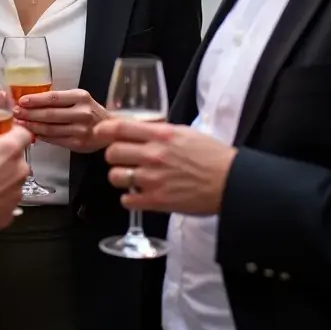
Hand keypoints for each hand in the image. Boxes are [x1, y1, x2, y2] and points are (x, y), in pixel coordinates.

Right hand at [0, 117, 30, 232]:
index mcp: (10, 148)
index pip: (24, 134)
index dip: (15, 133)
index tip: (4, 135)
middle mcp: (19, 169)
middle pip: (18, 159)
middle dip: (5, 159)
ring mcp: (17, 192)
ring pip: (14, 181)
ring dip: (3, 180)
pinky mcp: (11, 212)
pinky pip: (7, 201)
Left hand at [14, 89, 107, 152]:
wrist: (109, 129)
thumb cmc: (91, 111)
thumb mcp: (79, 99)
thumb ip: (61, 100)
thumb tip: (33, 101)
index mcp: (81, 97)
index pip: (53, 98)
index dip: (35, 100)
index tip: (22, 101)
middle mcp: (82, 112)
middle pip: (49, 114)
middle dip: (29, 113)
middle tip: (16, 112)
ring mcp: (80, 129)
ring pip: (50, 128)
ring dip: (32, 126)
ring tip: (20, 123)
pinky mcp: (78, 144)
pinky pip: (54, 139)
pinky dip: (42, 136)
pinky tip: (33, 132)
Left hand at [94, 117, 235, 215]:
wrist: (231, 182)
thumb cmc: (212, 156)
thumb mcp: (185, 133)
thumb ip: (160, 132)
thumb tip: (141, 130)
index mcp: (160, 134)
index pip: (120, 128)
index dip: (103, 131)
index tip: (99, 134)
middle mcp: (153, 154)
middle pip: (112, 153)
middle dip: (114, 156)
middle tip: (122, 160)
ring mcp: (153, 179)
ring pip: (115, 176)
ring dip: (120, 178)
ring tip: (131, 178)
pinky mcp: (157, 201)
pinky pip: (127, 200)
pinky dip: (130, 198)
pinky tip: (139, 195)